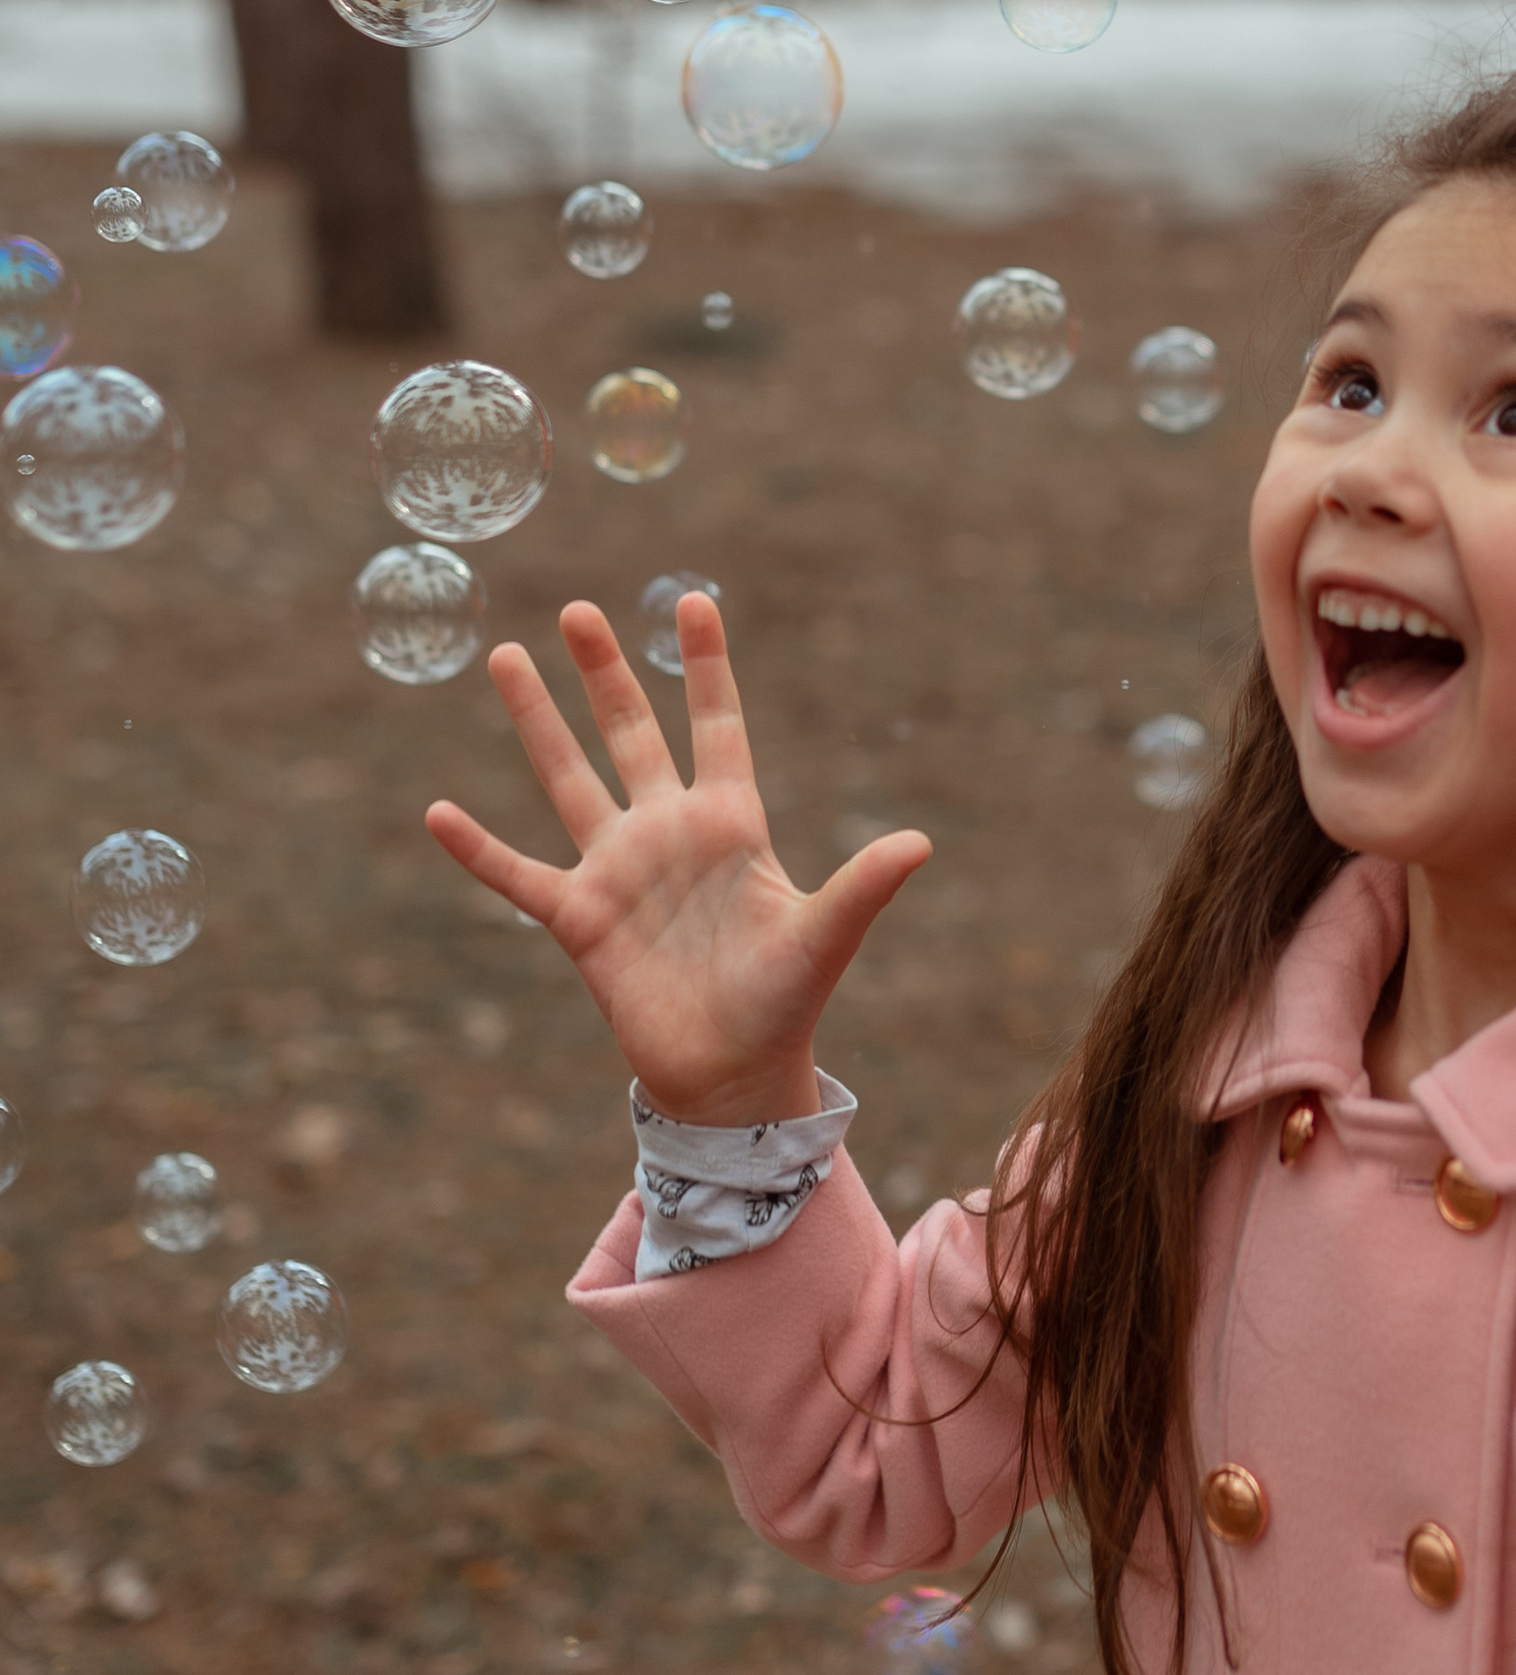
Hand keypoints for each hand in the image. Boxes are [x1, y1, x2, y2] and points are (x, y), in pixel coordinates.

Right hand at [424, 593, 928, 1125]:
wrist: (734, 1074)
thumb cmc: (786, 1001)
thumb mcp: (825, 936)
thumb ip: (864, 885)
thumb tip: (921, 843)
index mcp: (731, 822)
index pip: (715, 724)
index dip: (705, 666)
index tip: (693, 600)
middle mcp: (669, 832)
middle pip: (630, 733)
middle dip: (605, 672)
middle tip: (578, 608)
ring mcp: (619, 871)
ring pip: (569, 779)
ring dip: (537, 721)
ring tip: (508, 656)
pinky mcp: (579, 919)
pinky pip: (517, 875)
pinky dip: (477, 848)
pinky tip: (436, 811)